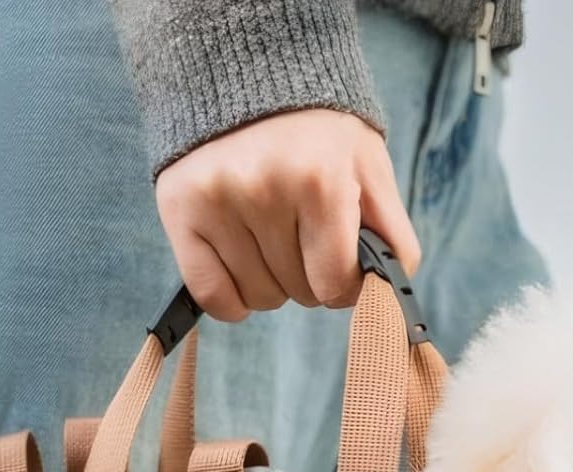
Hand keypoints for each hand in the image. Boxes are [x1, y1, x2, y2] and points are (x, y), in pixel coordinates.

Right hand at [155, 109, 421, 321]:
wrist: (249, 72)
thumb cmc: (319, 133)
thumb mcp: (369, 167)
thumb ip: (392, 235)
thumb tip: (384, 299)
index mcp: (320, 180)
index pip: (335, 285)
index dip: (344, 283)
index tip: (340, 261)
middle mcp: (264, 189)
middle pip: (299, 294)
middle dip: (309, 277)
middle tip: (303, 233)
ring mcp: (217, 200)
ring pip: (258, 299)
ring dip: (272, 283)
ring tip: (271, 235)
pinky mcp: (180, 210)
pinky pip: (212, 296)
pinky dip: (233, 298)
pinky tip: (243, 268)